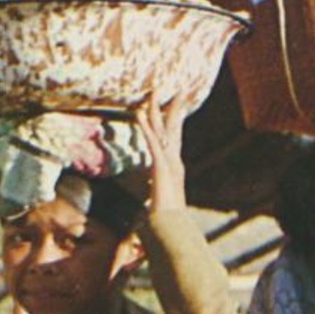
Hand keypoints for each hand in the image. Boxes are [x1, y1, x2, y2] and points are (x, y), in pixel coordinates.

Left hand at [136, 94, 186, 214]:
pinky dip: (145, 126)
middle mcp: (174, 159)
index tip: (174, 104)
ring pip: (162, 130)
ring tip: (153, 92)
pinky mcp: (160, 165)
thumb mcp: (159, 201)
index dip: (173, 119)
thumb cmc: (166, 217)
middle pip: (173, 127)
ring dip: (156, 109)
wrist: (171, 225)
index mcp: (174, 165)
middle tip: (175, 89)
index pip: (174, 137)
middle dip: (172, 107)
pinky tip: (140, 112)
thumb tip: (151, 200)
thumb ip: (157, 194)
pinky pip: (151, 141)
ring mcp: (168, 161)